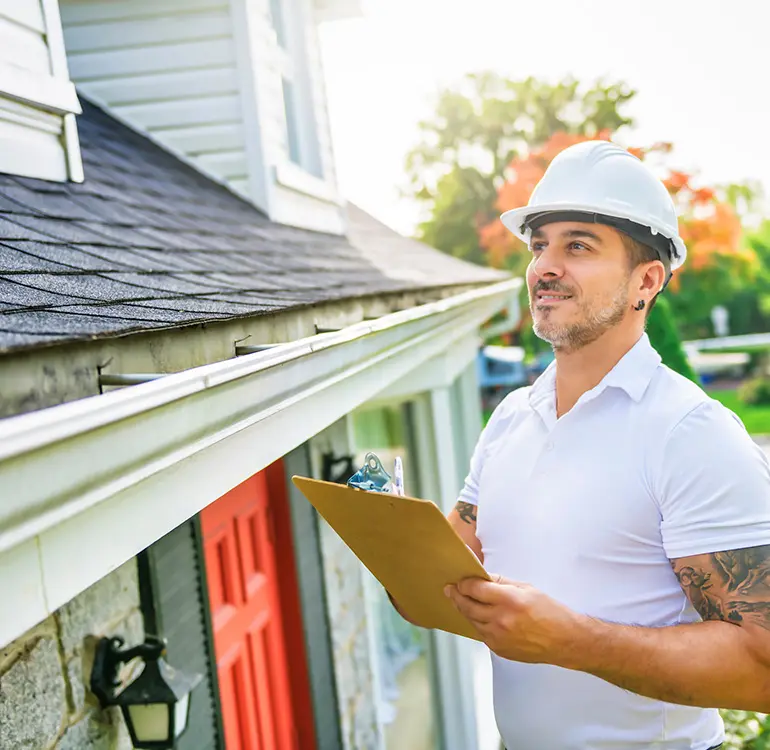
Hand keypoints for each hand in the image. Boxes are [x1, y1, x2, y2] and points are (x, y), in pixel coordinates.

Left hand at [445, 575, 585, 665]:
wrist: (565, 640)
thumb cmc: (550, 611)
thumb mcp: (527, 588)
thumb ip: (501, 582)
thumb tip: (482, 577)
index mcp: (509, 600)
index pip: (475, 589)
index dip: (464, 584)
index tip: (459, 581)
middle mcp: (501, 620)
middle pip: (468, 606)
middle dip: (457, 596)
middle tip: (450, 589)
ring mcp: (499, 637)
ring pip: (472, 621)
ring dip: (465, 610)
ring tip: (461, 601)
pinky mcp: (499, 650)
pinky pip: (481, 634)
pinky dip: (477, 624)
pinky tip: (477, 616)